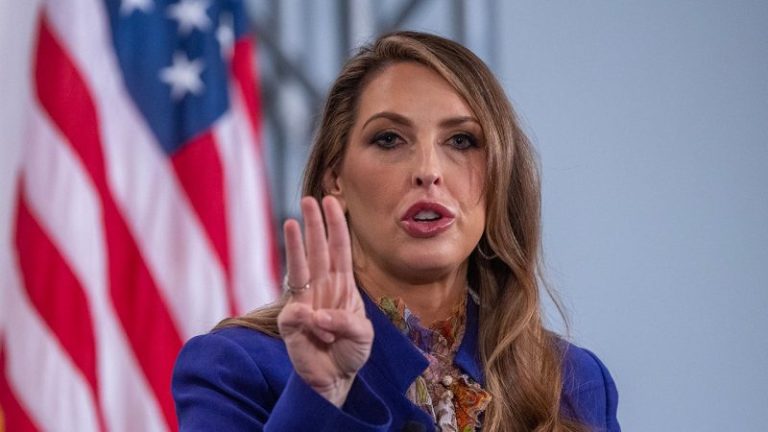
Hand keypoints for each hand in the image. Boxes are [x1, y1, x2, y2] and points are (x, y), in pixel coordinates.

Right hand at [277, 196, 373, 406]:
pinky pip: (295, 314)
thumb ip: (346, 323)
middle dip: (314, 224)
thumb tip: (315, 315)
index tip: (333, 202)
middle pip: (317, 250)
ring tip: (290, 221)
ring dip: (295, 245)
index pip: (339, 249)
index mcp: (342, 286)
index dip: (336, 226)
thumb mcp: (363, 337)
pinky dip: (306, 319)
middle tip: (308, 199)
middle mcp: (322, 288)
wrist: (335, 381)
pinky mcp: (291, 324)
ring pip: (298, 268)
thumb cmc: (350, 353)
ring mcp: (305, 303)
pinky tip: (314, 326)